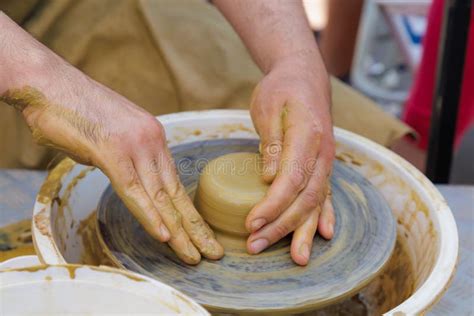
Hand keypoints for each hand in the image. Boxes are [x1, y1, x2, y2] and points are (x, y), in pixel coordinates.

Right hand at [1, 51, 222, 263]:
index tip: (202, 235)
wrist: (47, 82)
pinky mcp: (111, 149)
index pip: (175, 184)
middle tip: (213, 252)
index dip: (189, 213)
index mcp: (154, 138)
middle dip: (195, 228)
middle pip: (176, 194)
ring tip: (194, 255)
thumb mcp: (111, 138)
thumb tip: (127, 178)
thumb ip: (125, 159)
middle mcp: (151, 141)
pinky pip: (133, 189)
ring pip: (160, 197)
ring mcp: (134, 145)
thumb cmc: (74, 110)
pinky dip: (149, 215)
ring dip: (178, 231)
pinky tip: (164, 236)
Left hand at [246, 55, 335, 265]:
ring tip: (296, 258)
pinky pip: (326, 194)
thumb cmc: (282, 89)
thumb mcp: (268, 107)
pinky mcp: (323, 165)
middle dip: (281, 226)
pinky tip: (325, 234)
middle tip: (255, 247)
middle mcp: (323, 153)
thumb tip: (270, 178)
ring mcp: (326, 161)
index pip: (290, 180)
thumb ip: (272, 143)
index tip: (250, 224)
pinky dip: (325, 216)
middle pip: (304, 198)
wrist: (304, 76)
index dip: (271, 206)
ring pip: (317, 202)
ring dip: (303, 231)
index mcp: (307, 136)